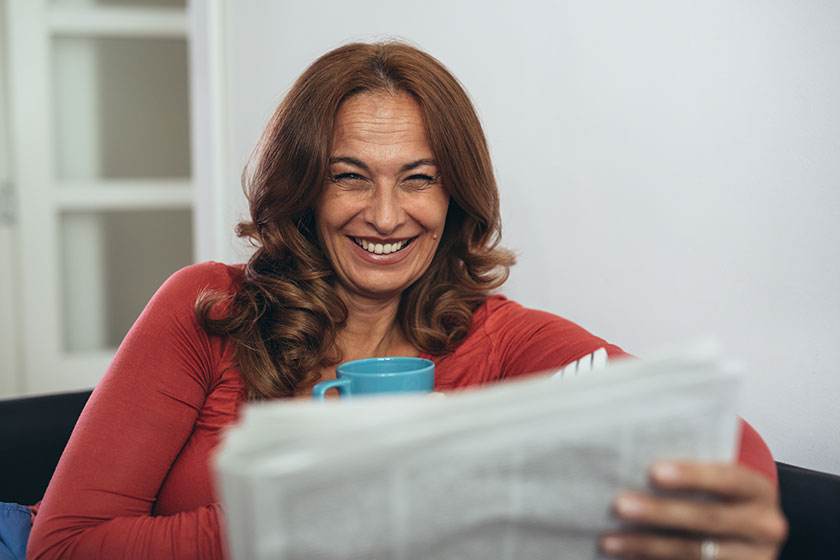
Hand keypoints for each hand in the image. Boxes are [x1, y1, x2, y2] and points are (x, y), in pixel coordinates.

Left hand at [600, 461, 787, 558]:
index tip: (654, 471)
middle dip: (659, 513)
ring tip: (610, 539)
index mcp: (759, 491)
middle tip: (619, 505)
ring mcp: (751, 558)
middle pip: (707, 519)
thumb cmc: (722, 495)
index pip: (728, 478)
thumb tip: (637, 450)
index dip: (692, 476)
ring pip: (694, 553)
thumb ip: (693, 462)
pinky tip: (626, 555)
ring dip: (647, 545)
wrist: (751, 533)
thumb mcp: (720, 476)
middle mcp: (763, 527)